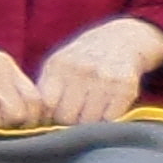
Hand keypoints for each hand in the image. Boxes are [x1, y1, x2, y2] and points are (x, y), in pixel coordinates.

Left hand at [31, 16, 162, 129]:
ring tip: (90, 110)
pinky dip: (108, 119)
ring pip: (89, 121)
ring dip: (89, 122)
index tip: (54, 115)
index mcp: (58, 65)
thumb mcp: (59, 64)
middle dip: (68, 121)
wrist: (124, 39)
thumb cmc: (83, 59)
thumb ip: (45, 89)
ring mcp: (104, 78)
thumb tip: (37, 121)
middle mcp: (81, 70)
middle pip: (67, 117)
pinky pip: (111, 119)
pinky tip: (107, 108)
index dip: (48, 116)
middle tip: (74, 114)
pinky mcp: (125, 87)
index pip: (46, 105)